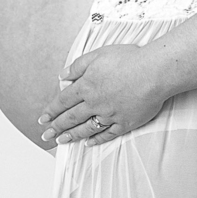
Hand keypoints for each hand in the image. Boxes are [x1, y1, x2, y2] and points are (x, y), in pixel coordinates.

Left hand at [38, 45, 167, 146]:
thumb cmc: (129, 59)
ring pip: (86, 128)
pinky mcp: (125, 123)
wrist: (154, 72)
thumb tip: (62, 76)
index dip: (51, 110)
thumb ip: (78, 66)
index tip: (42, 119)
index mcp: (87, 85)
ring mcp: (110, 115)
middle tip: (45, 136)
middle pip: (71, 117)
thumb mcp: (98, 55)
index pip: (63, 101)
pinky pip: (107, 134)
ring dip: (72, 136)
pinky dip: (97, 140)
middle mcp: (95, 103)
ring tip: (61, 141)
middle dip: (56, 127)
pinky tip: (89, 143)